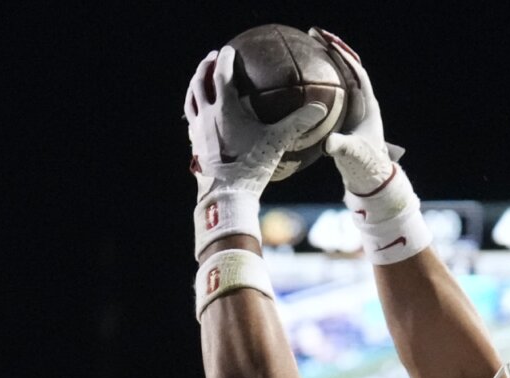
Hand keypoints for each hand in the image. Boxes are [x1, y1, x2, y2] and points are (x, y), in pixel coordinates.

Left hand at [183, 45, 330, 199]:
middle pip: (199, 82)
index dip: (225, 59)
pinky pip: (192, 122)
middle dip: (205, 67)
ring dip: (195, 86)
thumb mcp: (277, 143)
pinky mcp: (194, 147)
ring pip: (190, 100)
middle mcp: (206, 116)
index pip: (221, 74)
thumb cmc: (251, 167)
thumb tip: (320, 109)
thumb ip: (297, 123)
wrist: (225, 195)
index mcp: (224, 108)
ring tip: (201, 81)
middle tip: (212, 58)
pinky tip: (203, 117)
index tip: (229, 50)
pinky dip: (196, 111)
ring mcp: (197, 131)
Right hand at [310, 28, 400, 195]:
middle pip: (348, 66)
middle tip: (313, 34)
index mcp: (368, 105)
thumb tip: (329, 144)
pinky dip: (321, 79)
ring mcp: (355, 107)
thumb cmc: (364, 167)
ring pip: (341, 76)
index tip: (325, 41)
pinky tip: (303, 75)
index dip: (342, 54)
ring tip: (308, 46)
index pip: (356, 71)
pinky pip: (333, 90)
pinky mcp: (346, 115)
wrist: (371, 179)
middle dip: (333, 48)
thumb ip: (341, 147)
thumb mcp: (351, 155)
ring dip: (327, 60)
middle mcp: (364, 102)